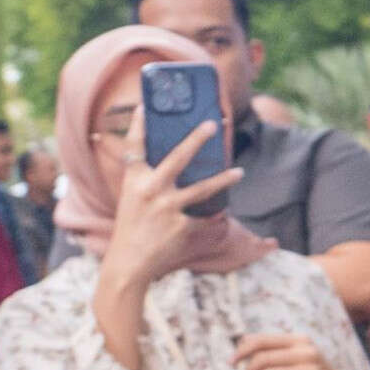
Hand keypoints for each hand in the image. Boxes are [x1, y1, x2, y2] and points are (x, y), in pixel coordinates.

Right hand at [97, 126, 244, 296]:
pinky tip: (224, 215)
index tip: (144, 106)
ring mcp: (166, 208)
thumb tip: (167, 162)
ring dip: (223, 179)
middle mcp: (150, 190)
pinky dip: (214, 217)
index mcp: (135, 181)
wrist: (129, 262)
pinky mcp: (180, 226)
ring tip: (240, 172)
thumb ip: (146, 179)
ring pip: (202, 189)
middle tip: (213, 124)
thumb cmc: (132, 227)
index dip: (138, 125)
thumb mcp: (131, 198)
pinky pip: (204, 217)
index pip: (135, 147)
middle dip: (196, 139)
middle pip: (177, 158)